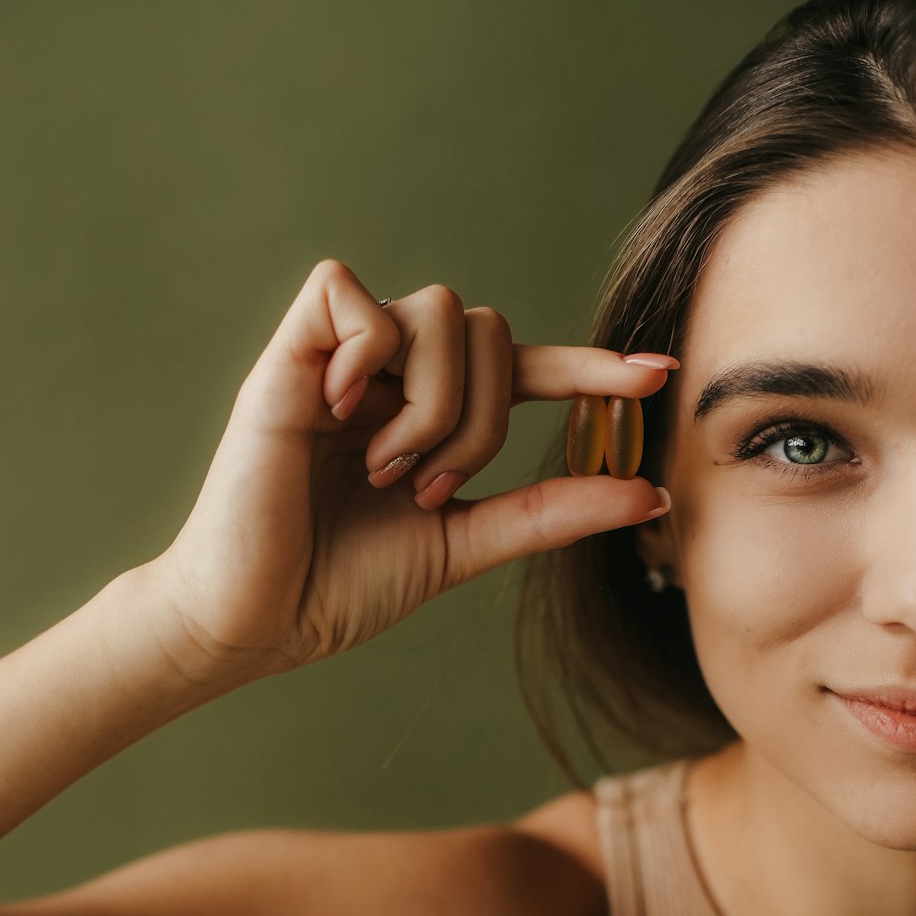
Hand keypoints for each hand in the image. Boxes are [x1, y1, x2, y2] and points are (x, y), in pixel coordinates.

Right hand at [143, 258, 675, 688]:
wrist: (258, 620)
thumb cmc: (343, 586)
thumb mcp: (463, 545)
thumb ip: (547, 514)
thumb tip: (652, 495)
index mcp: (428, 416)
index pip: (523, 370)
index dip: (588, 368)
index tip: (657, 377)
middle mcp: (390, 379)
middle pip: (489, 329)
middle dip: (485, 418)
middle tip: (430, 489)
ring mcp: (341, 363)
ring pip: (437, 311)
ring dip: (434, 404)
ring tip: (386, 470)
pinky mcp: (286, 358)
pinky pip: (348, 294)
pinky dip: (366, 352)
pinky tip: (343, 413)